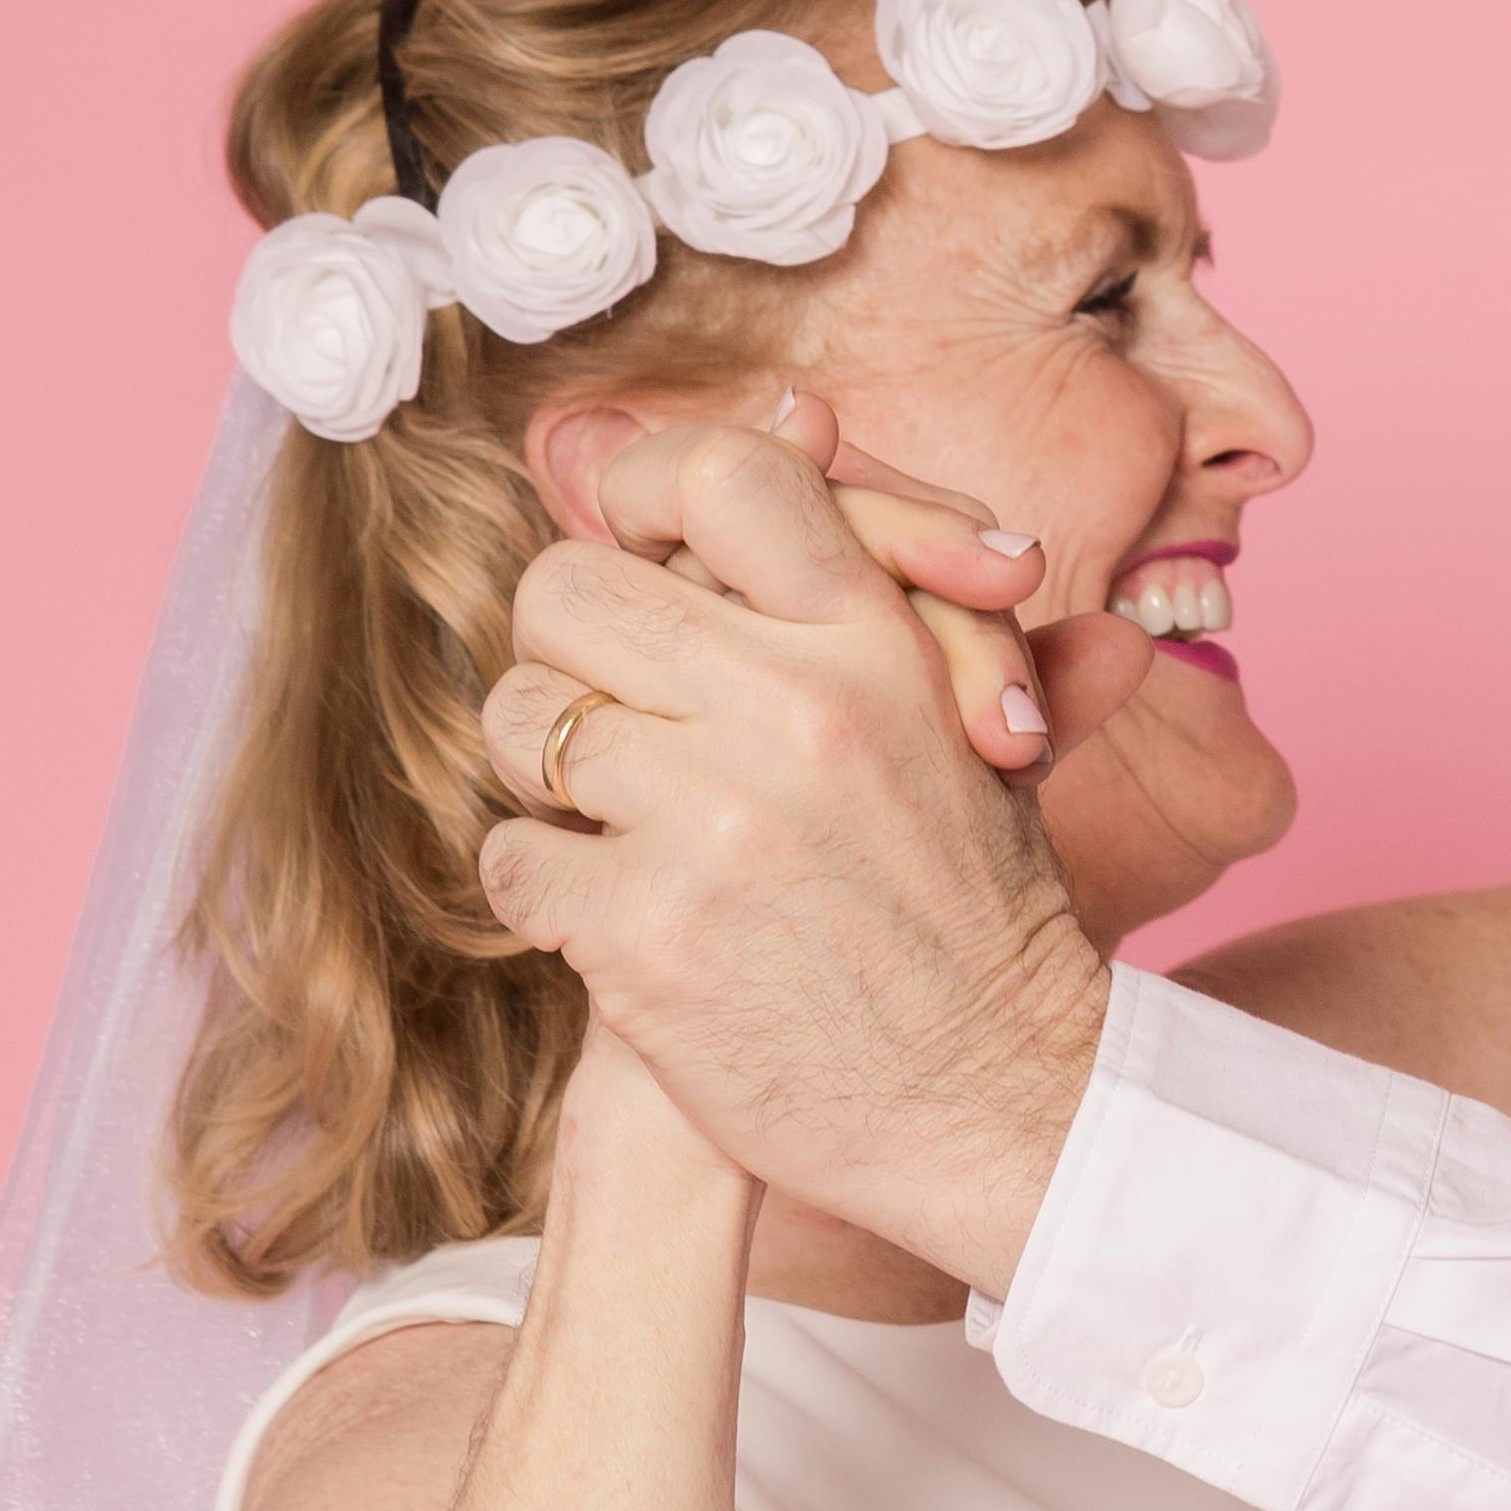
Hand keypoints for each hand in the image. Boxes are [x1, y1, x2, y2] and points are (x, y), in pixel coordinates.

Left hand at [477, 424, 1111, 1292]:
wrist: (997, 1099)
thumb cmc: (979, 908)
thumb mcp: (968, 718)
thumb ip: (883, 573)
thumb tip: (800, 411)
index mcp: (876, 642)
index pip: (720, 474)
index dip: (644, 494)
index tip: (640, 549)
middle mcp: (794, 712)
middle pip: (565, 589)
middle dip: (574, 650)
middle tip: (622, 711)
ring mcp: (712, 826)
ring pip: (520, 722)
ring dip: (551, 773)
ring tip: (626, 819)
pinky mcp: (645, 937)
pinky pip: (513, 856)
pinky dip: (550, 888)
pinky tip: (622, 916)